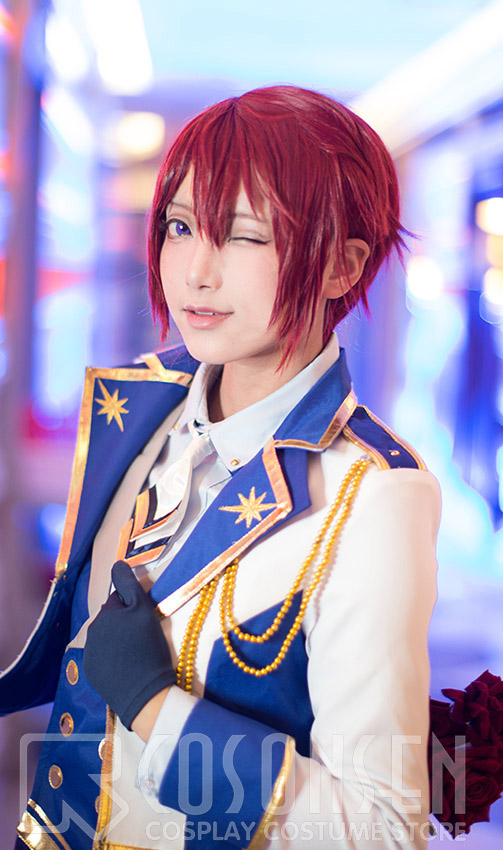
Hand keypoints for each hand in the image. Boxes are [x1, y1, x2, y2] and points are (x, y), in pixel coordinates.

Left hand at [83, 560, 175, 729]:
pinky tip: (126, 666)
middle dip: (124, 623)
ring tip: (135, 654)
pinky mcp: (90, 670)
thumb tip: (117, 562)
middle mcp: (92, 630)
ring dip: (118, 640)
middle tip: (141, 639)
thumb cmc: (149, 648)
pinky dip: (112, 658)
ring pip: (106, 636)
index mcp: (106, 613)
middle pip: (112, 618)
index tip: (144, 623)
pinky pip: (102, 656)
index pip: (120, 600)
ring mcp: (89, 652)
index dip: (135, 609)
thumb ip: (129, 584)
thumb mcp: (145, 610)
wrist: (145, 693)